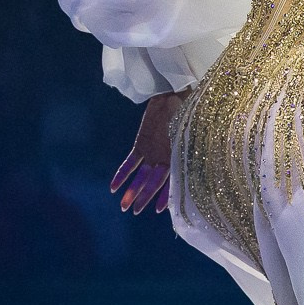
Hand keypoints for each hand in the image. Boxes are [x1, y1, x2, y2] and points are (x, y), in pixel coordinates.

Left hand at [111, 90, 186, 214]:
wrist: (174, 93)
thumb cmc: (188, 110)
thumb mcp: (190, 130)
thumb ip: (187, 147)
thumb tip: (187, 167)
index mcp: (180, 157)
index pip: (172, 181)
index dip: (165, 196)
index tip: (158, 211)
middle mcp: (165, 158)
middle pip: (153, 183)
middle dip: (143, 197)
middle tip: (134, 211)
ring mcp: (152, 153)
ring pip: (140, 177)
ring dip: (132, 190)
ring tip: (123, 206)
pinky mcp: (141, 145)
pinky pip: (130, 163)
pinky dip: (122, 175)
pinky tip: (114, 188)